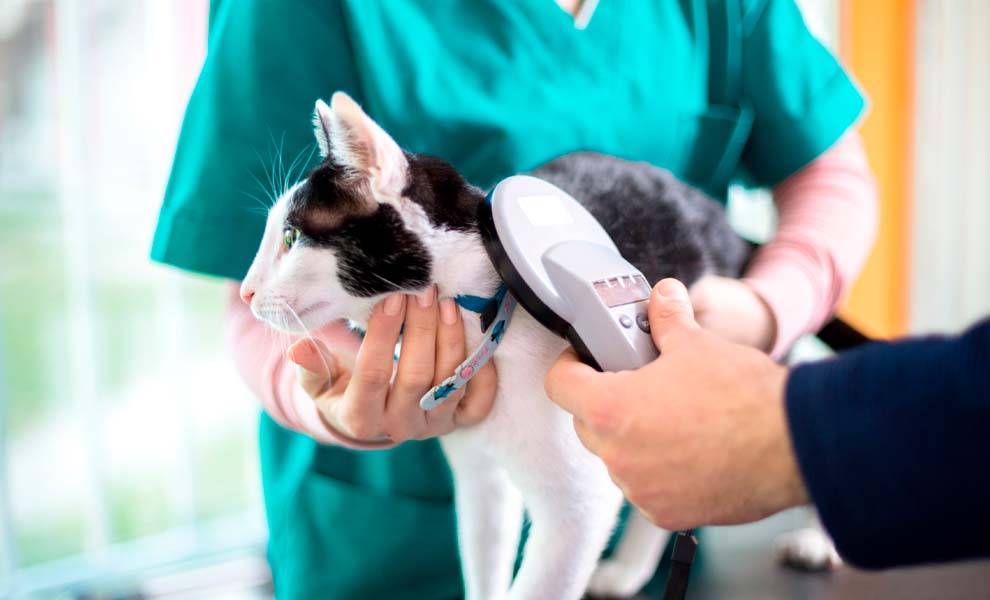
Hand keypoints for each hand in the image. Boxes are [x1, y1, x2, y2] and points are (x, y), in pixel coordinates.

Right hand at [287, 286, 496, 443]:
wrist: (370, 421)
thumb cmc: (341, 390)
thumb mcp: (318, 383)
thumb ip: (311, 366)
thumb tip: (301, 348)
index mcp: (359, 418)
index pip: (372, 374)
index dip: (383, 335)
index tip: (390, 298)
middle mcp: (399, 426)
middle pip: (416, 376)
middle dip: (421, 329)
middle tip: (424, 290)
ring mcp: (432, 425)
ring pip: (449, 384)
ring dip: (451, 340)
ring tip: (447, 302)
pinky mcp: (458, 422)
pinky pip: (479, 401)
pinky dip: (483, 371)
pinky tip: (476, 336)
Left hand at [545, 279, 806, 529]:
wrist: (794, 446)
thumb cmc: (744, 397)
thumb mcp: (697, 344)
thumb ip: (668, 319)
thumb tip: (663, 297)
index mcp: (611, 409)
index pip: (559, 384)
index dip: (571, 365)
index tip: (587, 359)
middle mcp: (617, 456)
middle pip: (586, 422)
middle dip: (604, 401)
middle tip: (637, 383)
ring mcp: (640, 489)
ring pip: (618, 457)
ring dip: (633, 439)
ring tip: (672, 418)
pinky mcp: (666, 514)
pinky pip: (646, 488)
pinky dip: (659, 471)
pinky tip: (690, 451)